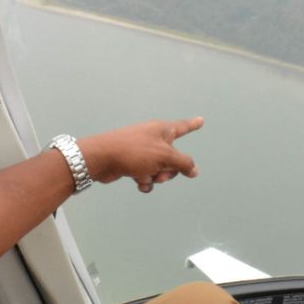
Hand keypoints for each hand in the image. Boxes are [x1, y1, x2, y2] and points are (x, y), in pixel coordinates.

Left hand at [76, 117, 203, 192]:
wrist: (102, 158)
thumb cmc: (134, 152)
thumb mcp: (164, 157)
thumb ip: (183, 163)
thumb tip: (195, 170)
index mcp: (163, 130)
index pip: (183, 127)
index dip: (193, 124)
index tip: (201, 120)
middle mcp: (153, 138)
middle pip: (173, 158)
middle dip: (169, 170)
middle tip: (160, 173)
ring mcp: (142, 151)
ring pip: (160, 169)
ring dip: (156, 177)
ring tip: (145, 177)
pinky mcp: (132, 163)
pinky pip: (147, 175)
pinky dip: (145, 181)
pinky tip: (138, 183)